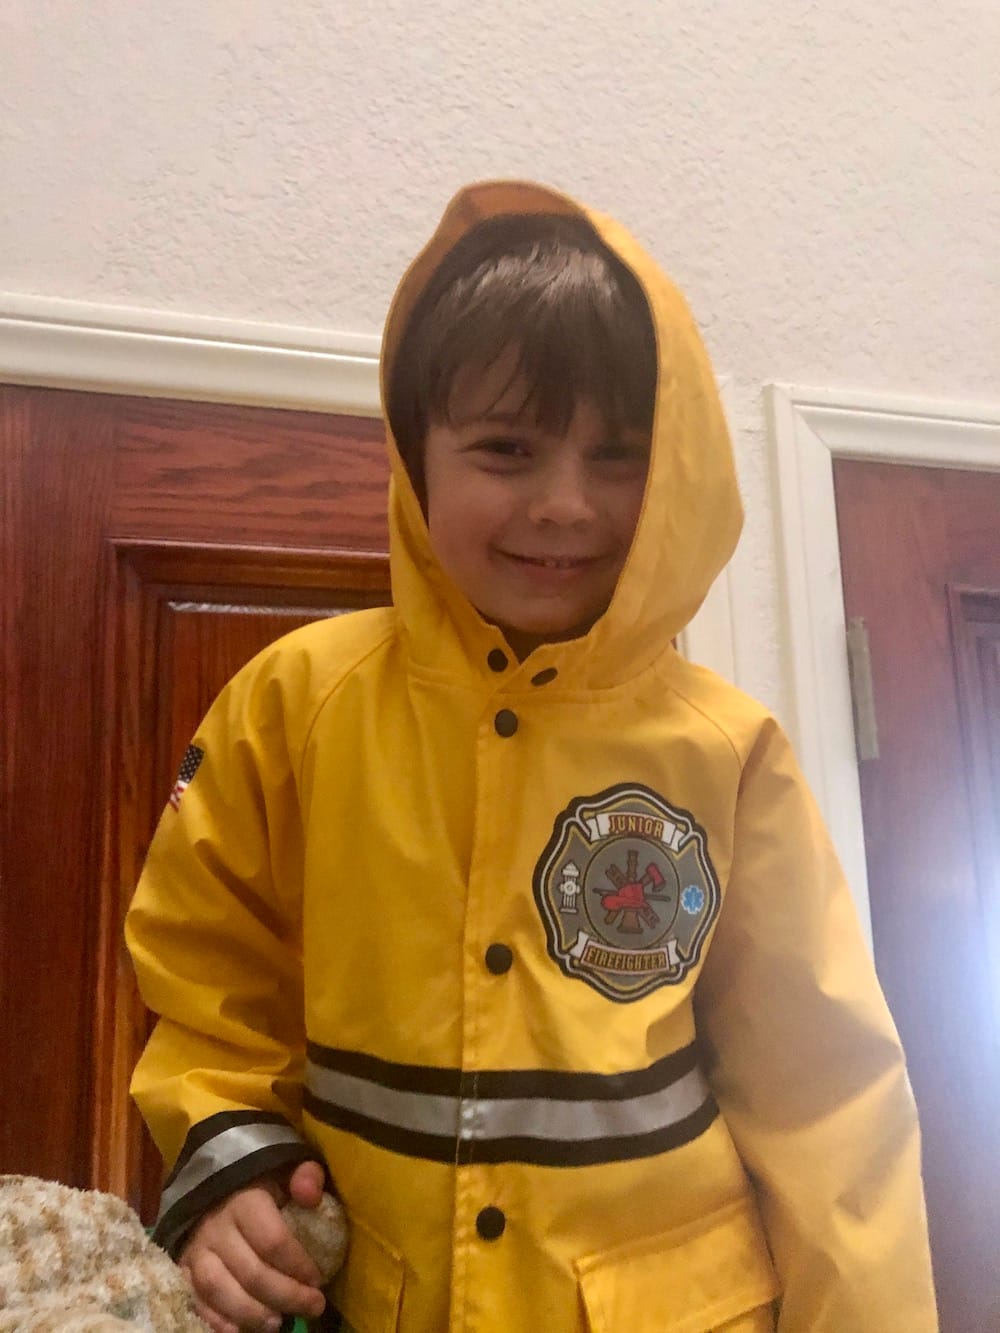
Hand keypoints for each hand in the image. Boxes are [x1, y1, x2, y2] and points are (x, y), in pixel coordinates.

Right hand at [179, 1160, 327, 1332]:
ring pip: (218, 1290)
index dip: (297, 1264)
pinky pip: (194, 1300)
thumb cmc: (261, 1183)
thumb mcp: (287, 1170)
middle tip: (312, 1306)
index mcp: (245, 1200)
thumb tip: (310, 1196)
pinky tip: (239, 1331)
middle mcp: (216, 1227)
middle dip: (285, 1295)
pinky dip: (216, 1321)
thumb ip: (305, 1176)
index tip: (318, 1279)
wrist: (216, 1185)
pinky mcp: (183, 1268)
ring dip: (250, 1313)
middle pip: (250, 1271)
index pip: (271, 1240)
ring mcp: (196, 1250)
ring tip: (277, 1323)